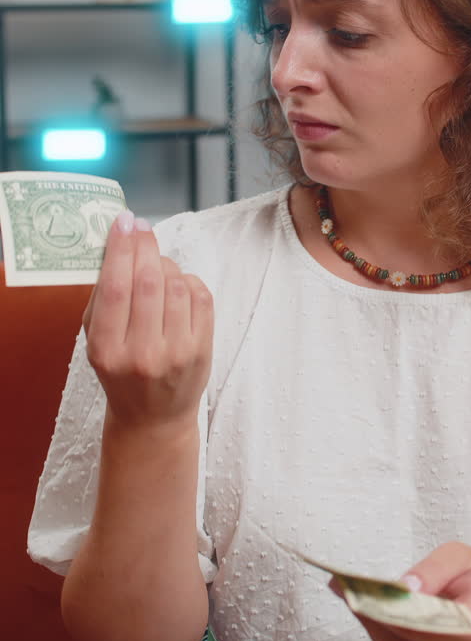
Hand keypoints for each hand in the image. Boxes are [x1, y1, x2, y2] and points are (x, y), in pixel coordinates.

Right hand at [83, 211, 213, 429]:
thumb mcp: (97, 342)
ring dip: (167, 264)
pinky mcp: (202, 351)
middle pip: (148, 281)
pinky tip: (178, 285)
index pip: (115, 287)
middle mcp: (141, 354)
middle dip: (145, 246)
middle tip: (142, 228)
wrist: (153, 417)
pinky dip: (189, 280)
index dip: (121, 249)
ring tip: (156, 264)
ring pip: (177, 285)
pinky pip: (201, 297)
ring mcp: (176, 354)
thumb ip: (102, 298)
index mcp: (106, 350)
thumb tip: (118, 244)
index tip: (123, 222)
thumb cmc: (121, 371)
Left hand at [335, 542, 470, 640]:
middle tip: (351, 591)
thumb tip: (406, 587)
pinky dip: (377, 634)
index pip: (451, 626)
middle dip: (381, 617)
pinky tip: (362, 611)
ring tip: (349, 597)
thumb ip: (435, 569)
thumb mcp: (461, 556)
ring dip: (372, 626)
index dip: (416, 616)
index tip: (385, 594)